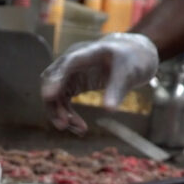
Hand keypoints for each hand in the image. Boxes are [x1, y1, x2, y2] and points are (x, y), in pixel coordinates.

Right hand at [40, 33, 158, 134]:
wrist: (135, 56)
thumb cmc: (133, 59)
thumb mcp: (130, 73)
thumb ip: (118, 89)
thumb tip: (109, 110)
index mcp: (87, 53)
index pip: (66, 64)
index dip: (55, 79)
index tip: (48, 96)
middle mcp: (73, 62)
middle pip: (51, 82)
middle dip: (54, 105)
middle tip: (64, 125)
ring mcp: (71, 74)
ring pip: (55, 96)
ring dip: (61, 115)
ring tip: (80, 130)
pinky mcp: (73, 85)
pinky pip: (63, 103)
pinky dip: (68, 116)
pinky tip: (80, 129)